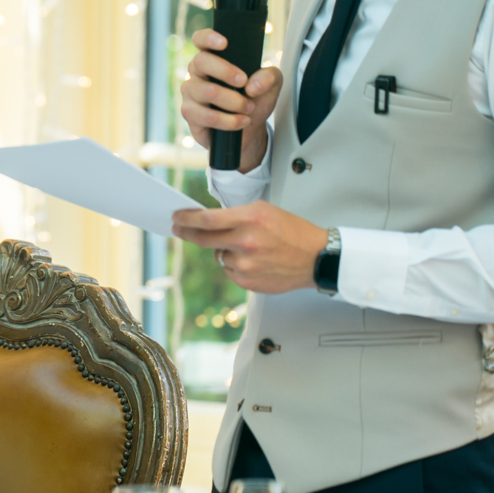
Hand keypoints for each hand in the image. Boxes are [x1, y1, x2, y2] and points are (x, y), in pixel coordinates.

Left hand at [170, 201, 327, 293]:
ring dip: (223, 250)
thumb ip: (236, 215)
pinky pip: (228, 270)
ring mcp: (245, 264)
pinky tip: (253, 261)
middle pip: (203, 239)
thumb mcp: (265, 211)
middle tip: (180, 229)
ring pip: (217, 255)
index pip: (207, 219)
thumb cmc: (293, 232)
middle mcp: (245, 242)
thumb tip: (208, 219)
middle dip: (187, 233)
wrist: (316, 258)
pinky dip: (234, 265)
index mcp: (250, 220)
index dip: (187, 219)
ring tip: (247, 247)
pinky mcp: (247, 281)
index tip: (177, 217)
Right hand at [180, 30, 282, 172]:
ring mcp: (191, 93)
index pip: (200, 40)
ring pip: (207, 91)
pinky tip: (241, 121)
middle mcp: (197, 73)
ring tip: (248, 107)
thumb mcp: (271, 85)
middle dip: (225, 71)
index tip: (225, 43)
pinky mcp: (190, 114)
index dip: (208, 38)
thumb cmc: (253, 99)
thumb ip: (269, 77)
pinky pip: (207, 116)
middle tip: (244, 82)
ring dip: (233, 101)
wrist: (248, 129)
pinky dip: (229, 120)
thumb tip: (253, 85)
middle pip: (201, 61)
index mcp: (213, 58)